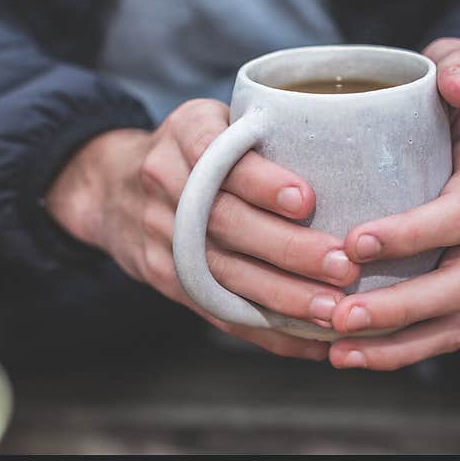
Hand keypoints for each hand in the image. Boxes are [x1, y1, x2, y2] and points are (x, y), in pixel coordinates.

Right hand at [45, 99, 361, 360]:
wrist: (115, 188)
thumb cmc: (195, 149)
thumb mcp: (217, 119)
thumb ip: (262, 133)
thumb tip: (344, 154)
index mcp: (185, 134)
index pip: (220, 156)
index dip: (261, 182)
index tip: (305, 200)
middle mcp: (166, 184)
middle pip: (226, 222)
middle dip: (287, 249)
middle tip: (341, 266)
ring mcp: (162, 236)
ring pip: (223, 273)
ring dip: (282, 297)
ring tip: (332, 310)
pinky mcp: (168, 279)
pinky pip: (218, 310)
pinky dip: (266, 331)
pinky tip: (308, 341)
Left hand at [328, 38, 459, 369]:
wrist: (455, 130)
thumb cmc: (439, 96)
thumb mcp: (453, 62)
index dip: (414, 234)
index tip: (353, 242)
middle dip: (401, 304)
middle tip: (340, 314)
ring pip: (455, 317)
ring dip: (397, 341)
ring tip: (337, 348)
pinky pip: (443, 332)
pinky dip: (400, 351)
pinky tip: (348, 356)